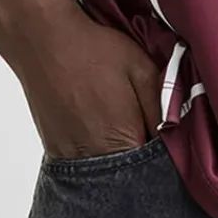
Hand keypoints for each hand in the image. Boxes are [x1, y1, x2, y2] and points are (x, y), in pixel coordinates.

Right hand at [0, 0, 165, 160]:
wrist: (43, 40)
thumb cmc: (95, 50)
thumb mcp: (141, 69)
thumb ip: (162, 105)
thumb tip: (174, 132)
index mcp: (122, 141)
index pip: (153, 170)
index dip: (164, 158)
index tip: (168, 143)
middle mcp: (94, 159)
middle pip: (127, 177)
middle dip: (141, 160)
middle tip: (144, 130)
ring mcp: (69, 159)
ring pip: (104, 174)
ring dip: (118, 158)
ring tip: (118, 126)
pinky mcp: (53, 151)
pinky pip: (82, 165)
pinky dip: (96, 154)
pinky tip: (98, 128)